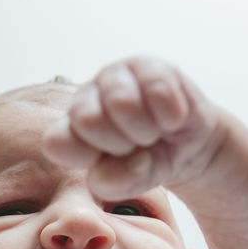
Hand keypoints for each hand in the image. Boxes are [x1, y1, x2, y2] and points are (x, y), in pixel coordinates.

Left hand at [43, 55, 225, 200]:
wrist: (191, 145)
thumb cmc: (152, 161)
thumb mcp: (137, 181)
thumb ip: (119, 182)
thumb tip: (102, 176)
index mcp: (70, 134)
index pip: (56, 142)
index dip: (85, 156)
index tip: (108, 163)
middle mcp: (84, 101)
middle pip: (87, 120)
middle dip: (121, 144)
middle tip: (136, 148)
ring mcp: (112, 78)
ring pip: (121, 100)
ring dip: (146, 128)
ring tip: (153, 133)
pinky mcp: (144, 65)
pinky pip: (157, 88)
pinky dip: (170, 114)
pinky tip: (172, 118)